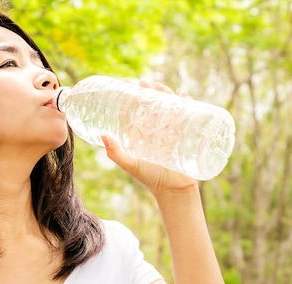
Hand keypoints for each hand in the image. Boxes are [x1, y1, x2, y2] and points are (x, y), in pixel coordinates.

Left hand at [101, 80, 197, 196]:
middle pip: (153, 103)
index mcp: (141, 133)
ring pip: (169, 105)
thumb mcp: (132, 165)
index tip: (128, 83)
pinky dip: (188, 103)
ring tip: (161, 87)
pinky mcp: (186, 134)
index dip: (132, 94)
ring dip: (166, 93)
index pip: (136, 108)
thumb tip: (103, 135)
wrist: (174, 191)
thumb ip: (116, 153)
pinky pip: (188, 115)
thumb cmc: (151, 179)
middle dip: (150, 90)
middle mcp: (156, 129)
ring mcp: (172, 130)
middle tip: (146, 83)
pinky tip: (184, 96)